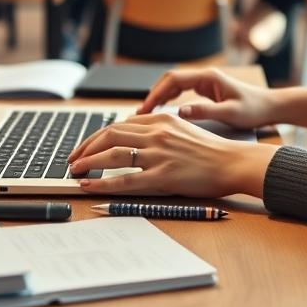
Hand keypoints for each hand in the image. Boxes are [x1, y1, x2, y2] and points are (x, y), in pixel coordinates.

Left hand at [67, 112, 278, 196]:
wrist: (233, 162)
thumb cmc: (210, 150)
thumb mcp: (182, 129)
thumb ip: (158, 129)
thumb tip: (133, 134)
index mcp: (161, 120)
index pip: (119, 124)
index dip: (96, 136)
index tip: (85, 146)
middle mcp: (157, 133)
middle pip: (110, 135)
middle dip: (86, 147)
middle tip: (73, 159)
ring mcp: (160, 154)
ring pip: (113, 155)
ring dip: (88, 162)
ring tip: (74, 170)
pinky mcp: (164, 176)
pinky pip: (126, 180)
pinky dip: (103, 183)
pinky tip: (90, 186)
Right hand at [140, 68, 281, 130]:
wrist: (271, 108)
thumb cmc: (255, 109)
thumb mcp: (230, 113)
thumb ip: (206, 112)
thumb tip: (180, 112)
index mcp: (209, 77)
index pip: (174, 80)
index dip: (156, 93)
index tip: (145, 109)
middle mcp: (205, 76)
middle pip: (170, 80)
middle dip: (153, 95)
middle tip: (140, 113)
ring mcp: (205, 83)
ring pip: (174, 86)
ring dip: (159, 97)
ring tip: (145, 114)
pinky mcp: (206, 91)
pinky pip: (181, 93)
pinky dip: (169, 101)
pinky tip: (161, 113)